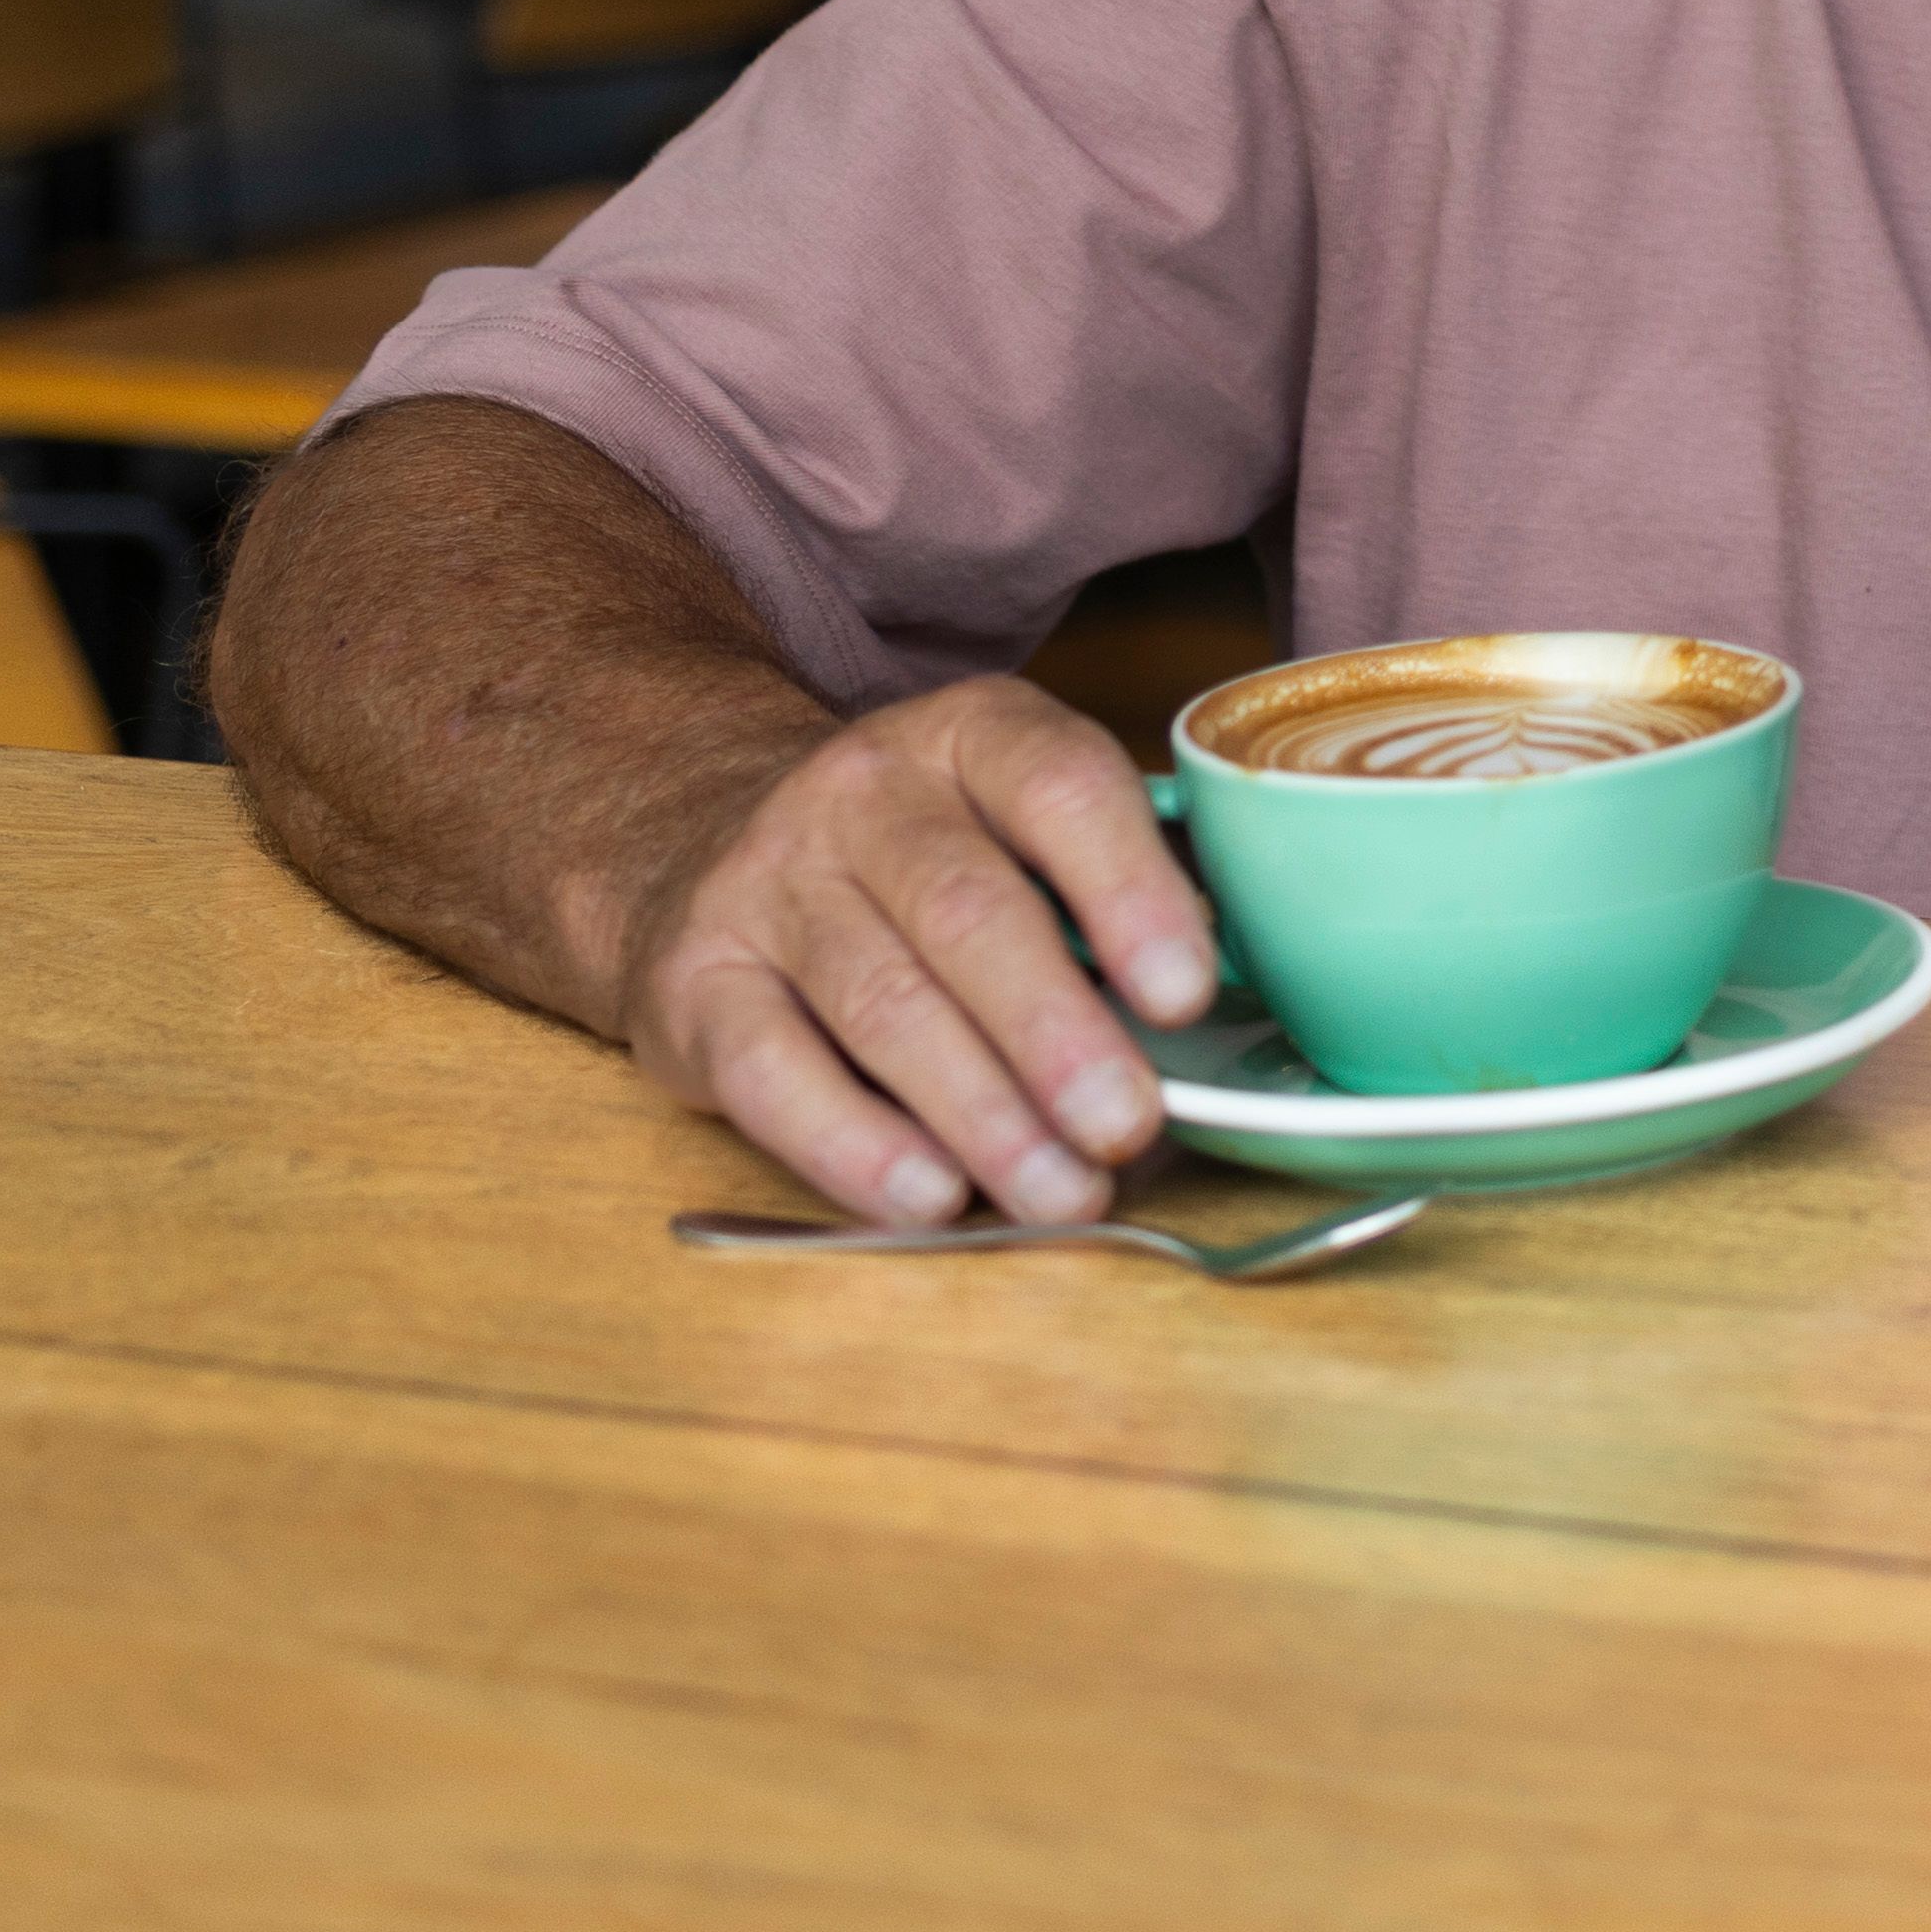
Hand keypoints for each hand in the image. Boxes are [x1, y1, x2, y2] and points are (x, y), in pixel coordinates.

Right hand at [614, 679, 1218, 1227]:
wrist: (699, 837)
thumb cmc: (927, 853)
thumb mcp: (1020, 821)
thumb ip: (1120, 885)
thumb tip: (1240, 998)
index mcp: (974, 736)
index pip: (1062, 787)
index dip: (1130, 891)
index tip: (1188, 996)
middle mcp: (862, 795)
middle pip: (969, 914)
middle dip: (1059, 1034)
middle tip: (1132, 1127)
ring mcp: (764, 885)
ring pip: (881, 1004)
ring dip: (983, 1114)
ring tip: (1064, 1192)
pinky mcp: (690, 985)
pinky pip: (772, 1073)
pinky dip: (857, 1146)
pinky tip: (931, 1196)